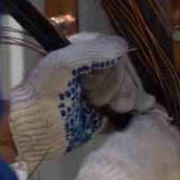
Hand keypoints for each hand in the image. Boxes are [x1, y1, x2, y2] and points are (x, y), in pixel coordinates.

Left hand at [9, 33, 153, 168]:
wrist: (35, 133)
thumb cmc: (44, 96)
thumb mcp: (63, 65)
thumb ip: (92, 51)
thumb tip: (122, 46)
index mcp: (75, 52)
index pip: (108, 49)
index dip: (109, 65)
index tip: (93, 82)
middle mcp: (87, 69)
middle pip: (119, 69)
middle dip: (116, 84)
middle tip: (98, 99)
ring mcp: (94, 90)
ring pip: (124, 85)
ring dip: (126, 95)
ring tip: (119, 108)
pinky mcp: (100, 110)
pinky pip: (125, 102)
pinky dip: (135, 104)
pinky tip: (144, 107)